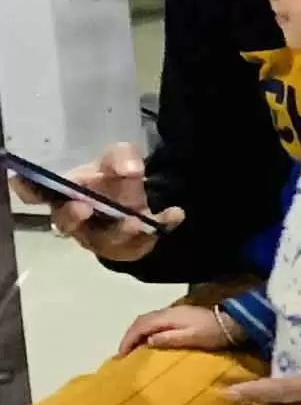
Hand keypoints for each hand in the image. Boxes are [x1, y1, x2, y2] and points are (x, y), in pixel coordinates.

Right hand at [14, 145, 178, 264]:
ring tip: (134, 219)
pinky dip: (161, 225)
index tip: (21, 181)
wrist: (138, 202)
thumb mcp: (117, 159)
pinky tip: (175, 214)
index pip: (36, 195)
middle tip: (85, 207)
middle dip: (73, 216)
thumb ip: (120, 157)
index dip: (27, 190)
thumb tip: (128, 169)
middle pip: (66, 223)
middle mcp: (76, 220)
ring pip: (104, 240)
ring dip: (119, 230)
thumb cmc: (112, 181)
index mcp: (64, 195)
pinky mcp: (131, 248)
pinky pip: (146, 241)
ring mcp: (102, 238)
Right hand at [118, 303, 239, 355]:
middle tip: (123, 353)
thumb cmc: (213, 333)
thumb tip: (148, 341)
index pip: (141, 326)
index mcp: (168, 317)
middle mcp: (168, 311)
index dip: (128, 339)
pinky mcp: (179, 316)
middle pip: (141, 321)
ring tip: (132, 348)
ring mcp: (174, 312)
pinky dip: (145, 330)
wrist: (232, 322)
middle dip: (129, 336)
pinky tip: (147, 340)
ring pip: (147, 320)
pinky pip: (154, 321)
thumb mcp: (192, 338)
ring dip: (136, 332)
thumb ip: (170, 338)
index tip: (121, 355)